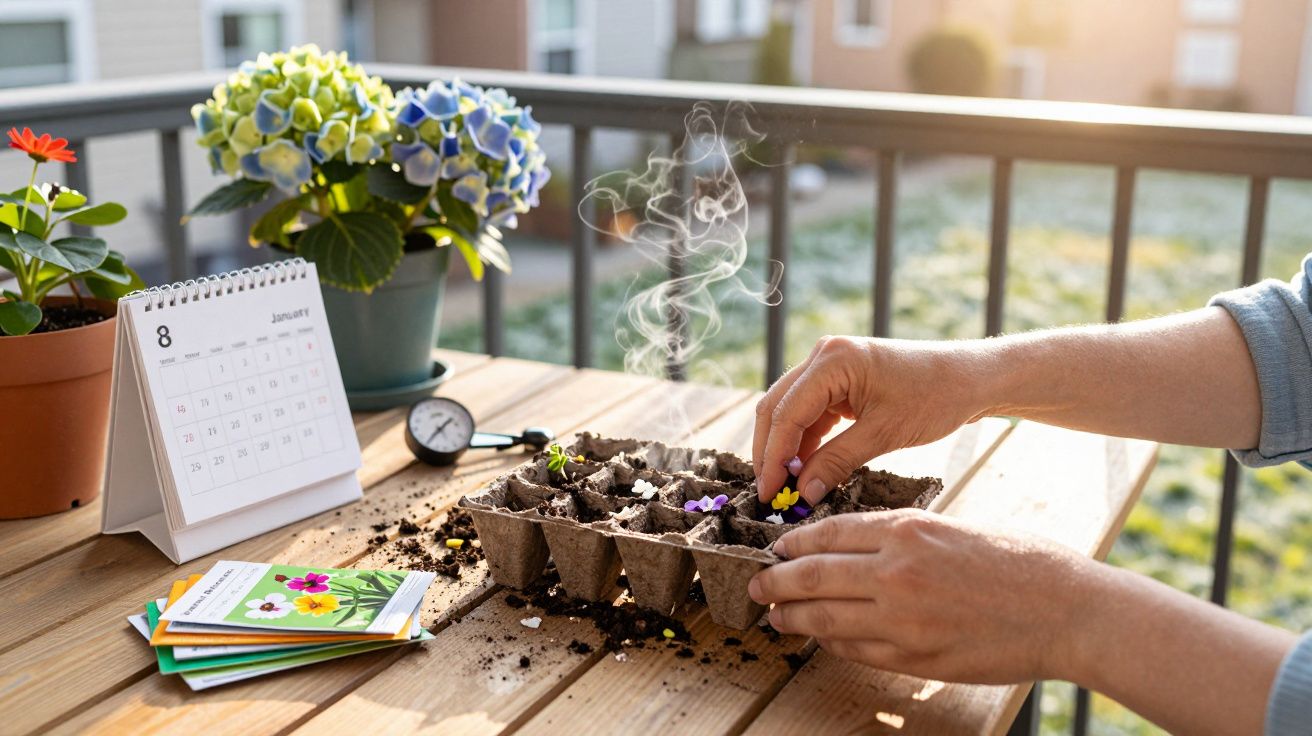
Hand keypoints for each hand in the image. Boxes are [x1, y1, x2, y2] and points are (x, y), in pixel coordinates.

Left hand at [747, 509, 1094, 684]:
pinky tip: (820, 638)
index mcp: (906, 529)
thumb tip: (848, 549)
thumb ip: (899, 538)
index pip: (827, 533)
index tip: (776, 548)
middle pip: (811, 575)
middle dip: (775, 582)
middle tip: (756, 587)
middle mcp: (896, 571)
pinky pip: (854, 649)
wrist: (1066, 609)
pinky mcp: (913, 656)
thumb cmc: (1017, 561)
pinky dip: (830, 642)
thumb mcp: (951, 528)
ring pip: (824, 617)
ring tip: (775, 618)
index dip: (793, 542)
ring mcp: (902, 618)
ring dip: (792, 618)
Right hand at [753, 336, 988, 503]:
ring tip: (787, 487)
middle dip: (772, 453)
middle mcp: (824, 355)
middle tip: (771, 494)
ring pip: (790, 411)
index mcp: (834, 360)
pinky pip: (811, 412)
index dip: (773, 458)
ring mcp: (829, 365)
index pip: (786, 413)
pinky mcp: (839, 379)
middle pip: (778, 408)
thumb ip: (836, 462)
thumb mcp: (884, 435)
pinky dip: (806, 441)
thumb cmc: (935, 398)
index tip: (769, 494)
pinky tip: (806, 470)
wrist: (969, 379)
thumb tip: (802, 494)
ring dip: (787, 448)